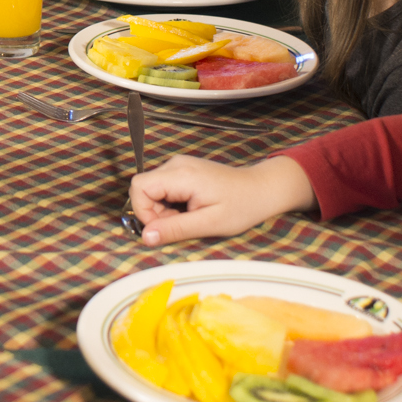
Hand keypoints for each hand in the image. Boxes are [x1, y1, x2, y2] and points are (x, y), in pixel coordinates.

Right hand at [129, 154, 311, 247]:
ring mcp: (180, 165)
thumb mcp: (209, 224)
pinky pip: (163, 187)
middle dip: (155, 212)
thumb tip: (146, 237)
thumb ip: (175, 229)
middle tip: (183, 223)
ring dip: (164, 209)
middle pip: (144, 188)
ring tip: (190, 216)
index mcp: (182, 175)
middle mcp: (177, 164)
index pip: (139, 187)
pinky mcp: (183, 169)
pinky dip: (171, 203)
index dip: (143, 211)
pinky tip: (191, 208)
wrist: (262, 189)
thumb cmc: (242, 206)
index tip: (164, 228)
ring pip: (152, 189)